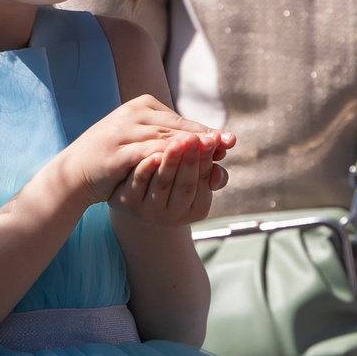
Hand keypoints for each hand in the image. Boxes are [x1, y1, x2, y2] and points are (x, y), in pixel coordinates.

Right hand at [51, 95, 230, 208]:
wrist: (75, 172)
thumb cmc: (114, 158)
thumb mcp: (144, 143)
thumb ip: (170, 139)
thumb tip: (207, 143)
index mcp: (142, 105)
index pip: (180, 120)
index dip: (206, 131)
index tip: (229, 141)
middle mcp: (133, 113)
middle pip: (176, 127)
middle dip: (204, 138)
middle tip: (227, 144)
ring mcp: (123, 130)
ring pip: (164, 138)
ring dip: (190, 147)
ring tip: (212, 153)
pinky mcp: (116, 150)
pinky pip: (145, 153)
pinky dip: (165, 158)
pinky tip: (182, 166)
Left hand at [111, 131, 227, 226]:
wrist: (142, 188)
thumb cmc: (177, 177)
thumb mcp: (196, 173)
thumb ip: (210, 162)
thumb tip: (228, 145)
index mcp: (196, 210)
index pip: (202, 183)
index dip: (205, 161)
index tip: (210, 140)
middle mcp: (173, 216)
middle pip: (185, 186)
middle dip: (191, 160)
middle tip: (195, 138)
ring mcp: (148, 211)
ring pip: (162, 183)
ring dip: (171, 162)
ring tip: (178, 141)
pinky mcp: (128, 201)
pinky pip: (139, 182)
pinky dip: (147, 168)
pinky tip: (153, 153)